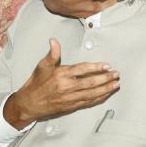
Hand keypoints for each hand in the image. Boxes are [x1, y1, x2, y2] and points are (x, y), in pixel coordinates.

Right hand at [2, 39, 118, 128]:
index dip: (96, 67)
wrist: (29, 104)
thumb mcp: (42, 66)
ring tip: (116, 84)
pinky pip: (88, 102)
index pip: (82, 69)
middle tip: (116, 74)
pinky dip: (98, 99)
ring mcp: (70, 98)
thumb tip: (54, 40)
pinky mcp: (71, 106)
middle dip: (105, 78)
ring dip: (105, 89)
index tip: (106, 65)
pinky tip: (106, 95)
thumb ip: (52, 54)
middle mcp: (67, 87)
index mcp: (61, 75)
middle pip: (90, 82)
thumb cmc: (36, 84)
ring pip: (92, 93)